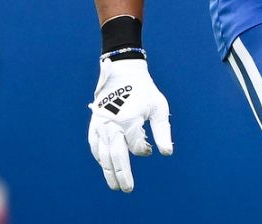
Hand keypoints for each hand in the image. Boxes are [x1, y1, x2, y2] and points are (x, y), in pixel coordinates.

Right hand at [87, 58, 172, 191]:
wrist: (123, 72)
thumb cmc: (145, 90)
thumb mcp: (159, 108)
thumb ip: (163, 131)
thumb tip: (167, 153)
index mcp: (129, 121)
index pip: (136, 147)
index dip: (144, 150)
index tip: (149, 149)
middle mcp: (112, 125)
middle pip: (116, 156)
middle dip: (122, 175)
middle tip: (127, 189)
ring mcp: (101, 125)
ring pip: (103, 154)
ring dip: (108, 170)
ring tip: (114, 184)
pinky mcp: (94, 122)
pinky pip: (94, 144)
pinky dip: (99, 156)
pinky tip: (103, 164)